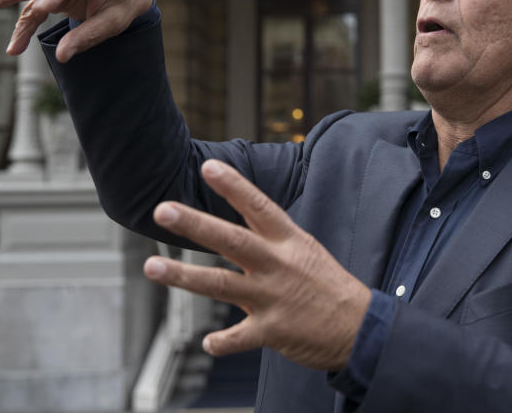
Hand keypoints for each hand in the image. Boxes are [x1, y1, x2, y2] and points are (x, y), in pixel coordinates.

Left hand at [142, 159, 371, 371]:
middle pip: (231, 240)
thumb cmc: (327, 284)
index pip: (259, 207)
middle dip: (195, 224)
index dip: (233, 186)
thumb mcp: (305, 250)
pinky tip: (208, 343)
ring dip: (184, 276)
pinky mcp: (273, 330)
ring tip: (152, 266)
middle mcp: (278, 264)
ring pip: (221, 285)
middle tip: (163, 210)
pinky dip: (222, 342)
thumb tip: (237, 224)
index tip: (209, 167)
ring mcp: (274, 297)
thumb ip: (269, 240)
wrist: (359, 326)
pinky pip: (239, 337)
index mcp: (288, 241)